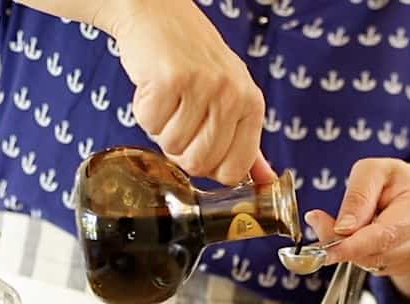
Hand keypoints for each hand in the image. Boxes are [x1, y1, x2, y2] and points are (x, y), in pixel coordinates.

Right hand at [99, 0, 273, 183]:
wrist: (158, 14)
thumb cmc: (194, 60)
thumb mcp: (231, 96)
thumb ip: (246, 144)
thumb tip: (266, 182)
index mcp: (252, 105)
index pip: (234, 171)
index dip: (208, 167)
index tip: (199, 146)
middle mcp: (233, 95)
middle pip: (199, 164)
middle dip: (179, 149)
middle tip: (178, 118)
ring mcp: (203, 86)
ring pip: (172, 146)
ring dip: (160, 127)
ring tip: (168, 98)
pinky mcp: (171, 78)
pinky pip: (149, 123)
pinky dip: (143, 110)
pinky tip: (154, 86)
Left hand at [304, 158, 409, 303]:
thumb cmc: (397, 180)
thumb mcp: (372, 171)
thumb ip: (357, 197)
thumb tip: (343, 229)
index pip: (384, 235)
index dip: (352, 246)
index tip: (326, 252)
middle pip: (376, 254)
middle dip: (344, 244)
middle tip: (322, 223)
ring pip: (374, 264)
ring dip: (354, 249)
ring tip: (356, 223)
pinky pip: (379, 267)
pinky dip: (365, 254)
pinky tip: (369, 235)